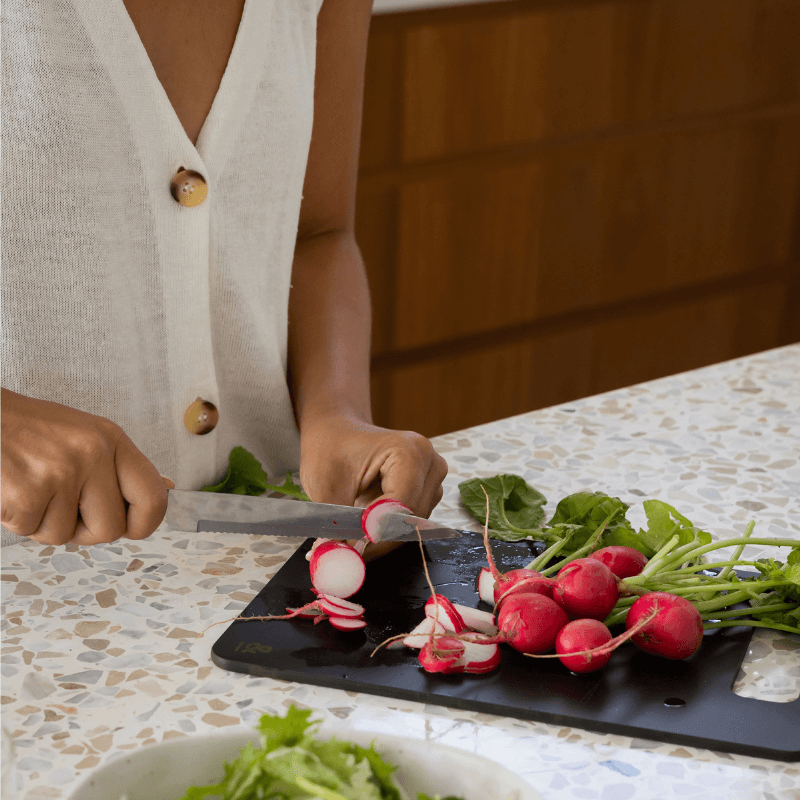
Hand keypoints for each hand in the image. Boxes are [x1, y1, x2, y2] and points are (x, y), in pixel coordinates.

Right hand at [0, 389, 168, 545]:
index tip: (130, 528)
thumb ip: (122, 464)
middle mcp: (93, 453)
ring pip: (65, 536)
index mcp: (112, 439)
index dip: (144, 524)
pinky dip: (17, 520)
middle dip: (85, 531)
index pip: (153, 497)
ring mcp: (61, 472)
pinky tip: (11, 489)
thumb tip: (168, 486)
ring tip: (31, 488)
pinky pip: (31, 531)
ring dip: (44, 523)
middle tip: (63, 508)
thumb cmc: (30, 429)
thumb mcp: (86, 434)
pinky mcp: (27, 492)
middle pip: (111, 530)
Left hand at [299, 414, 447, 560]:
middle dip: (376, 540)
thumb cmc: (331, 448)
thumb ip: (335, 524)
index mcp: (410, 452)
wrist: (338, 433)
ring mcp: (432, 478)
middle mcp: (430, 464)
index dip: (374, 533)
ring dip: (380, 537)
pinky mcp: (427, 491)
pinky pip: (410, 522)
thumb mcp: (324, 484)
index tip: (347, 549)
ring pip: (411, 526)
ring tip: (348, 534)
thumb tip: (339, 559)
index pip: (401, 507)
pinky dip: (385, 530)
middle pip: (410, 520)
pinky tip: (363, 524)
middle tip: (343, 552)